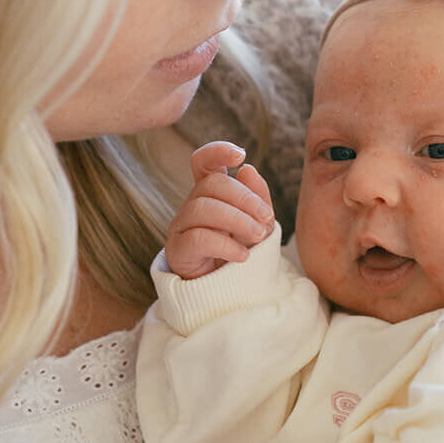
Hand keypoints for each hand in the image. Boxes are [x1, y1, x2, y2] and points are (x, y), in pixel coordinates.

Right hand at [165, 141, 274, 278]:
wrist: (227, 291)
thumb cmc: (241, 251)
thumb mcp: (258, 223)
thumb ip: (257, 198)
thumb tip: (248, 169)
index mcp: (210, 193)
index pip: (203, 162)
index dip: (217, 152)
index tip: (240, 156)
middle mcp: (192, 204)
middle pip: (210, 185)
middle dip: (243, 197)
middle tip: (266, 217)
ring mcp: (181, 226)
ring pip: (202, 209)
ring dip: (236, 220)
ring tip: (257, 236)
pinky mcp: (177, 250)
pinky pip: (198, 238)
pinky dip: (225, 245)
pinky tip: (243, 255)